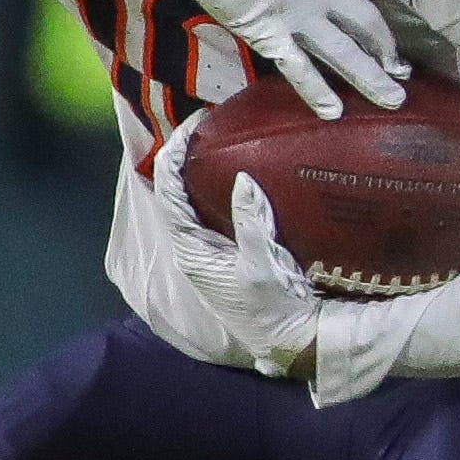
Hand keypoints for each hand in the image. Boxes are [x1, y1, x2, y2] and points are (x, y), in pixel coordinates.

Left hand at [152, 117, 319, 376]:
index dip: (174, 153)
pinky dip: (223, 181)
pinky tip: (242, 162)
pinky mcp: (230, 246)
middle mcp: (193, 242)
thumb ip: (251, 224)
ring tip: (223, 131)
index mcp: (190, 247)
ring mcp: (210, 244)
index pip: (168, 190)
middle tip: (212, 119)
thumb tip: (243, 179)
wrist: (291, 339)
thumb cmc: (273, 309)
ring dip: (203, 164)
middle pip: (177, 187)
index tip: (195, 124)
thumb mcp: (263, 267)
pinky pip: (217, 205)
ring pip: (195, 195)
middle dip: (187, 152)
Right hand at [170, 0, 405, 118]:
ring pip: (343, 53)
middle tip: (405, 76)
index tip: (381, 40)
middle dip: (387, 53)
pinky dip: (317, 91)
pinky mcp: (272, 37)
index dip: (373, 23)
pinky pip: (299, 68)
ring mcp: (301, 20)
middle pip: (366, 28)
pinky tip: (333, 112)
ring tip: (393, 100)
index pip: (359, 0)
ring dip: (369, 77)